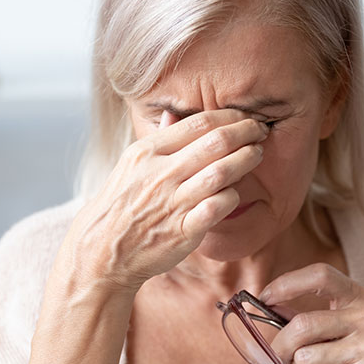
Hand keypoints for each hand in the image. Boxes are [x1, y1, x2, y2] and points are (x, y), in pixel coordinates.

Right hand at [60, 109, 269, 294]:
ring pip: (220, 173)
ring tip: (256, 154)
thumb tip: (173, 113)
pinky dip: (232, 196)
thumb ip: (157, 140)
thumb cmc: (121, 205)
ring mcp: (172, 203)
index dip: (228, 117)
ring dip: (245, 160)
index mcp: (147, 152)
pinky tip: (236, 192)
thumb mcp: (129, 165)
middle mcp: (160, 174)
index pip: (197, 123)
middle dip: (245, 133)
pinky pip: (217, 207)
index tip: (244, 117)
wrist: (103, 250)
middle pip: (214, 143)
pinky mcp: (182, 231)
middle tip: (260, 131)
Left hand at [260, 263, 363, 363]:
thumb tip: (270, 306)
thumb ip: (311, 316)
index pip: (320, 275)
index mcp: (361, 298)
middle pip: (302, 325)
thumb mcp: (346, 326)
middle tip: (278, 355)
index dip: (287, 283)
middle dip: (281, 344)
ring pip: (304, 358)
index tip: (265, 297)